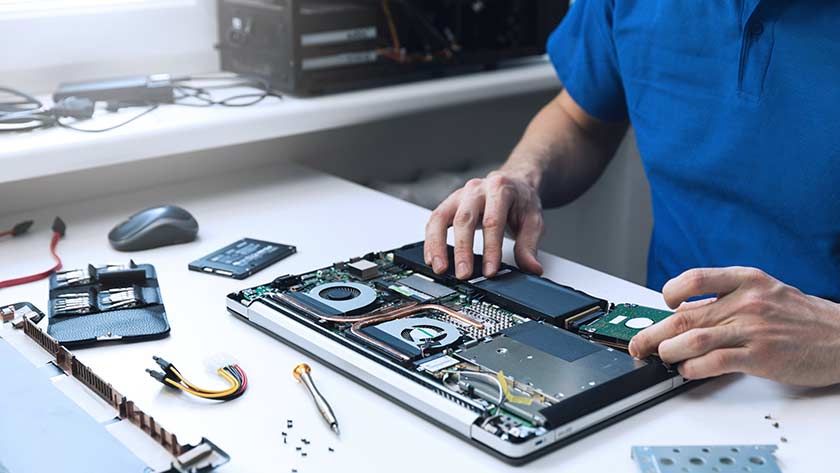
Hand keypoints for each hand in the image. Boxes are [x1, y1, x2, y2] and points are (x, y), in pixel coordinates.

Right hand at [424, 169, 543, 278]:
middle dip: (462, 250)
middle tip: (464, 274)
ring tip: (440, 268)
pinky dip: (430, 241)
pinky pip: (434, 221)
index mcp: (500, 189)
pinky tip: (431, 258)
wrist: (513, 183)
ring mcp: (459, 195)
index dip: (491, 248)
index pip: (493, 221)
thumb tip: (532, 268)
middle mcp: (476, 189)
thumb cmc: (520, 201)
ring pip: (441, 218)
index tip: (490, 271)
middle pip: (464, 219)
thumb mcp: (533, 221)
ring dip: (437, 245)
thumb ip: (529, 245)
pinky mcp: (448, 204)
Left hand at [628, 267, 839, 386]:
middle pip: (684, 316)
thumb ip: (728, 298)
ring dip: (669, 352)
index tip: (663, 304)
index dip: (670, 292)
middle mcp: (746, 301)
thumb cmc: (801, 316)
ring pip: (694, 339)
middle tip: (638, 344)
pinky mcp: (760, 357)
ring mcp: (752, 329)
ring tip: (661, 358)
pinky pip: (714, 362)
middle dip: (653, 333)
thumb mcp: (765, 292)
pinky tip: (687, 371)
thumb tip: (686, 312)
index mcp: (745, 280)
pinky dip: (693, 368)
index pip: (694, 279)